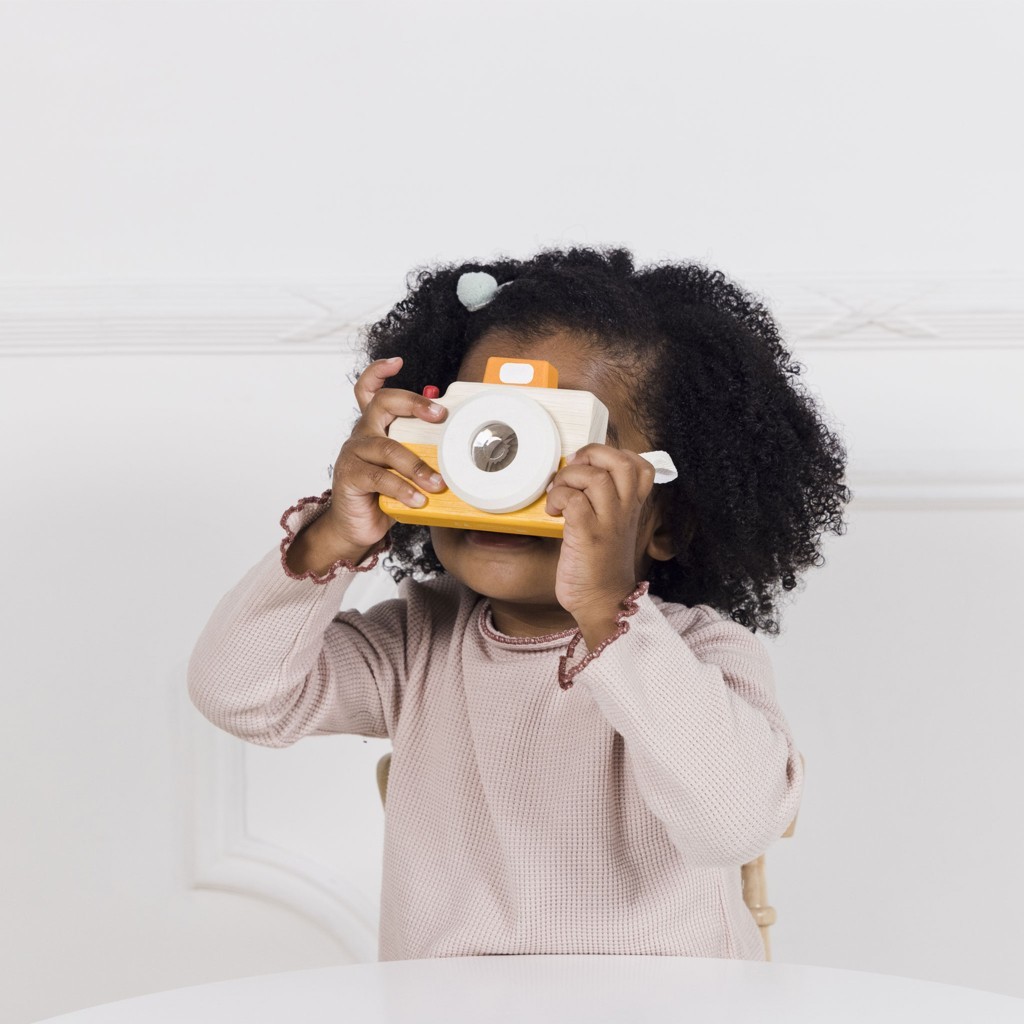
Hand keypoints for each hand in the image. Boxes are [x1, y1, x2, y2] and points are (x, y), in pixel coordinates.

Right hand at [323, 356, 448, 551]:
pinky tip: (418, 499)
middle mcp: (363, 433)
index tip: (398, 362)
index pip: (369, 390)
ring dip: (417, 465)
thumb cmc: (386, 494)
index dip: (379, 372)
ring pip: (387, 447)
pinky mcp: (350, 476)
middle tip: (441, 417)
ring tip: (438, 483)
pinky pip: (379, 478)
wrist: (357, 526)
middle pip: (382, 404)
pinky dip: (403, 488)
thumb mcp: (406, 469)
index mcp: (376, 426)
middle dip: (414, 404)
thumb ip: (424, 454)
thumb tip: (464, 452)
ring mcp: (354, 453)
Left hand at [545, 443, 656, 629]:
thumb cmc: (600, 566)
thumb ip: (603, 503)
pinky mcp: (588, 536)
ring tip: (558, 494)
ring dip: (568, 478)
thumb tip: (575, 477)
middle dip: (591, 454)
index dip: (614, 454)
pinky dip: (558, 498)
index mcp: (632, 507)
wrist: (603, 602)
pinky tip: (553, 512)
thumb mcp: (611, 528)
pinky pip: (574, 500)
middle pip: (620, 462)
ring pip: (595, 477)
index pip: (640, 466)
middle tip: (572, 470)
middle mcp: (625, 511)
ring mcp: (608, 523)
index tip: (591, 465)